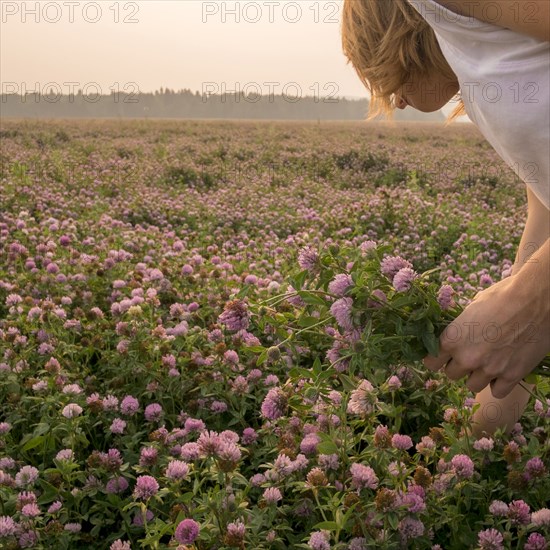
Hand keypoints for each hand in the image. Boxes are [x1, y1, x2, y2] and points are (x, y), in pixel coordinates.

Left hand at [423, 273, 549, 397]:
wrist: (535, 299)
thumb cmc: (501, 296)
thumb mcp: (471, 309)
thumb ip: (460, 330)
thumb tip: (455, 336)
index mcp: (452, 339)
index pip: (431, 361)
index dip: (435, 359)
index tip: (441, 357)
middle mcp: (467, 358)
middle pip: (451, 374)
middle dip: (458, 366)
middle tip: (469, 355)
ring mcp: (489, 369)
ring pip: (472, 386)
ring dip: (477, 376)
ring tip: (487, 362)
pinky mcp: (512, 376)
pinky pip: (496, 392)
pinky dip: (498, 384)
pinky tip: (502, 371)